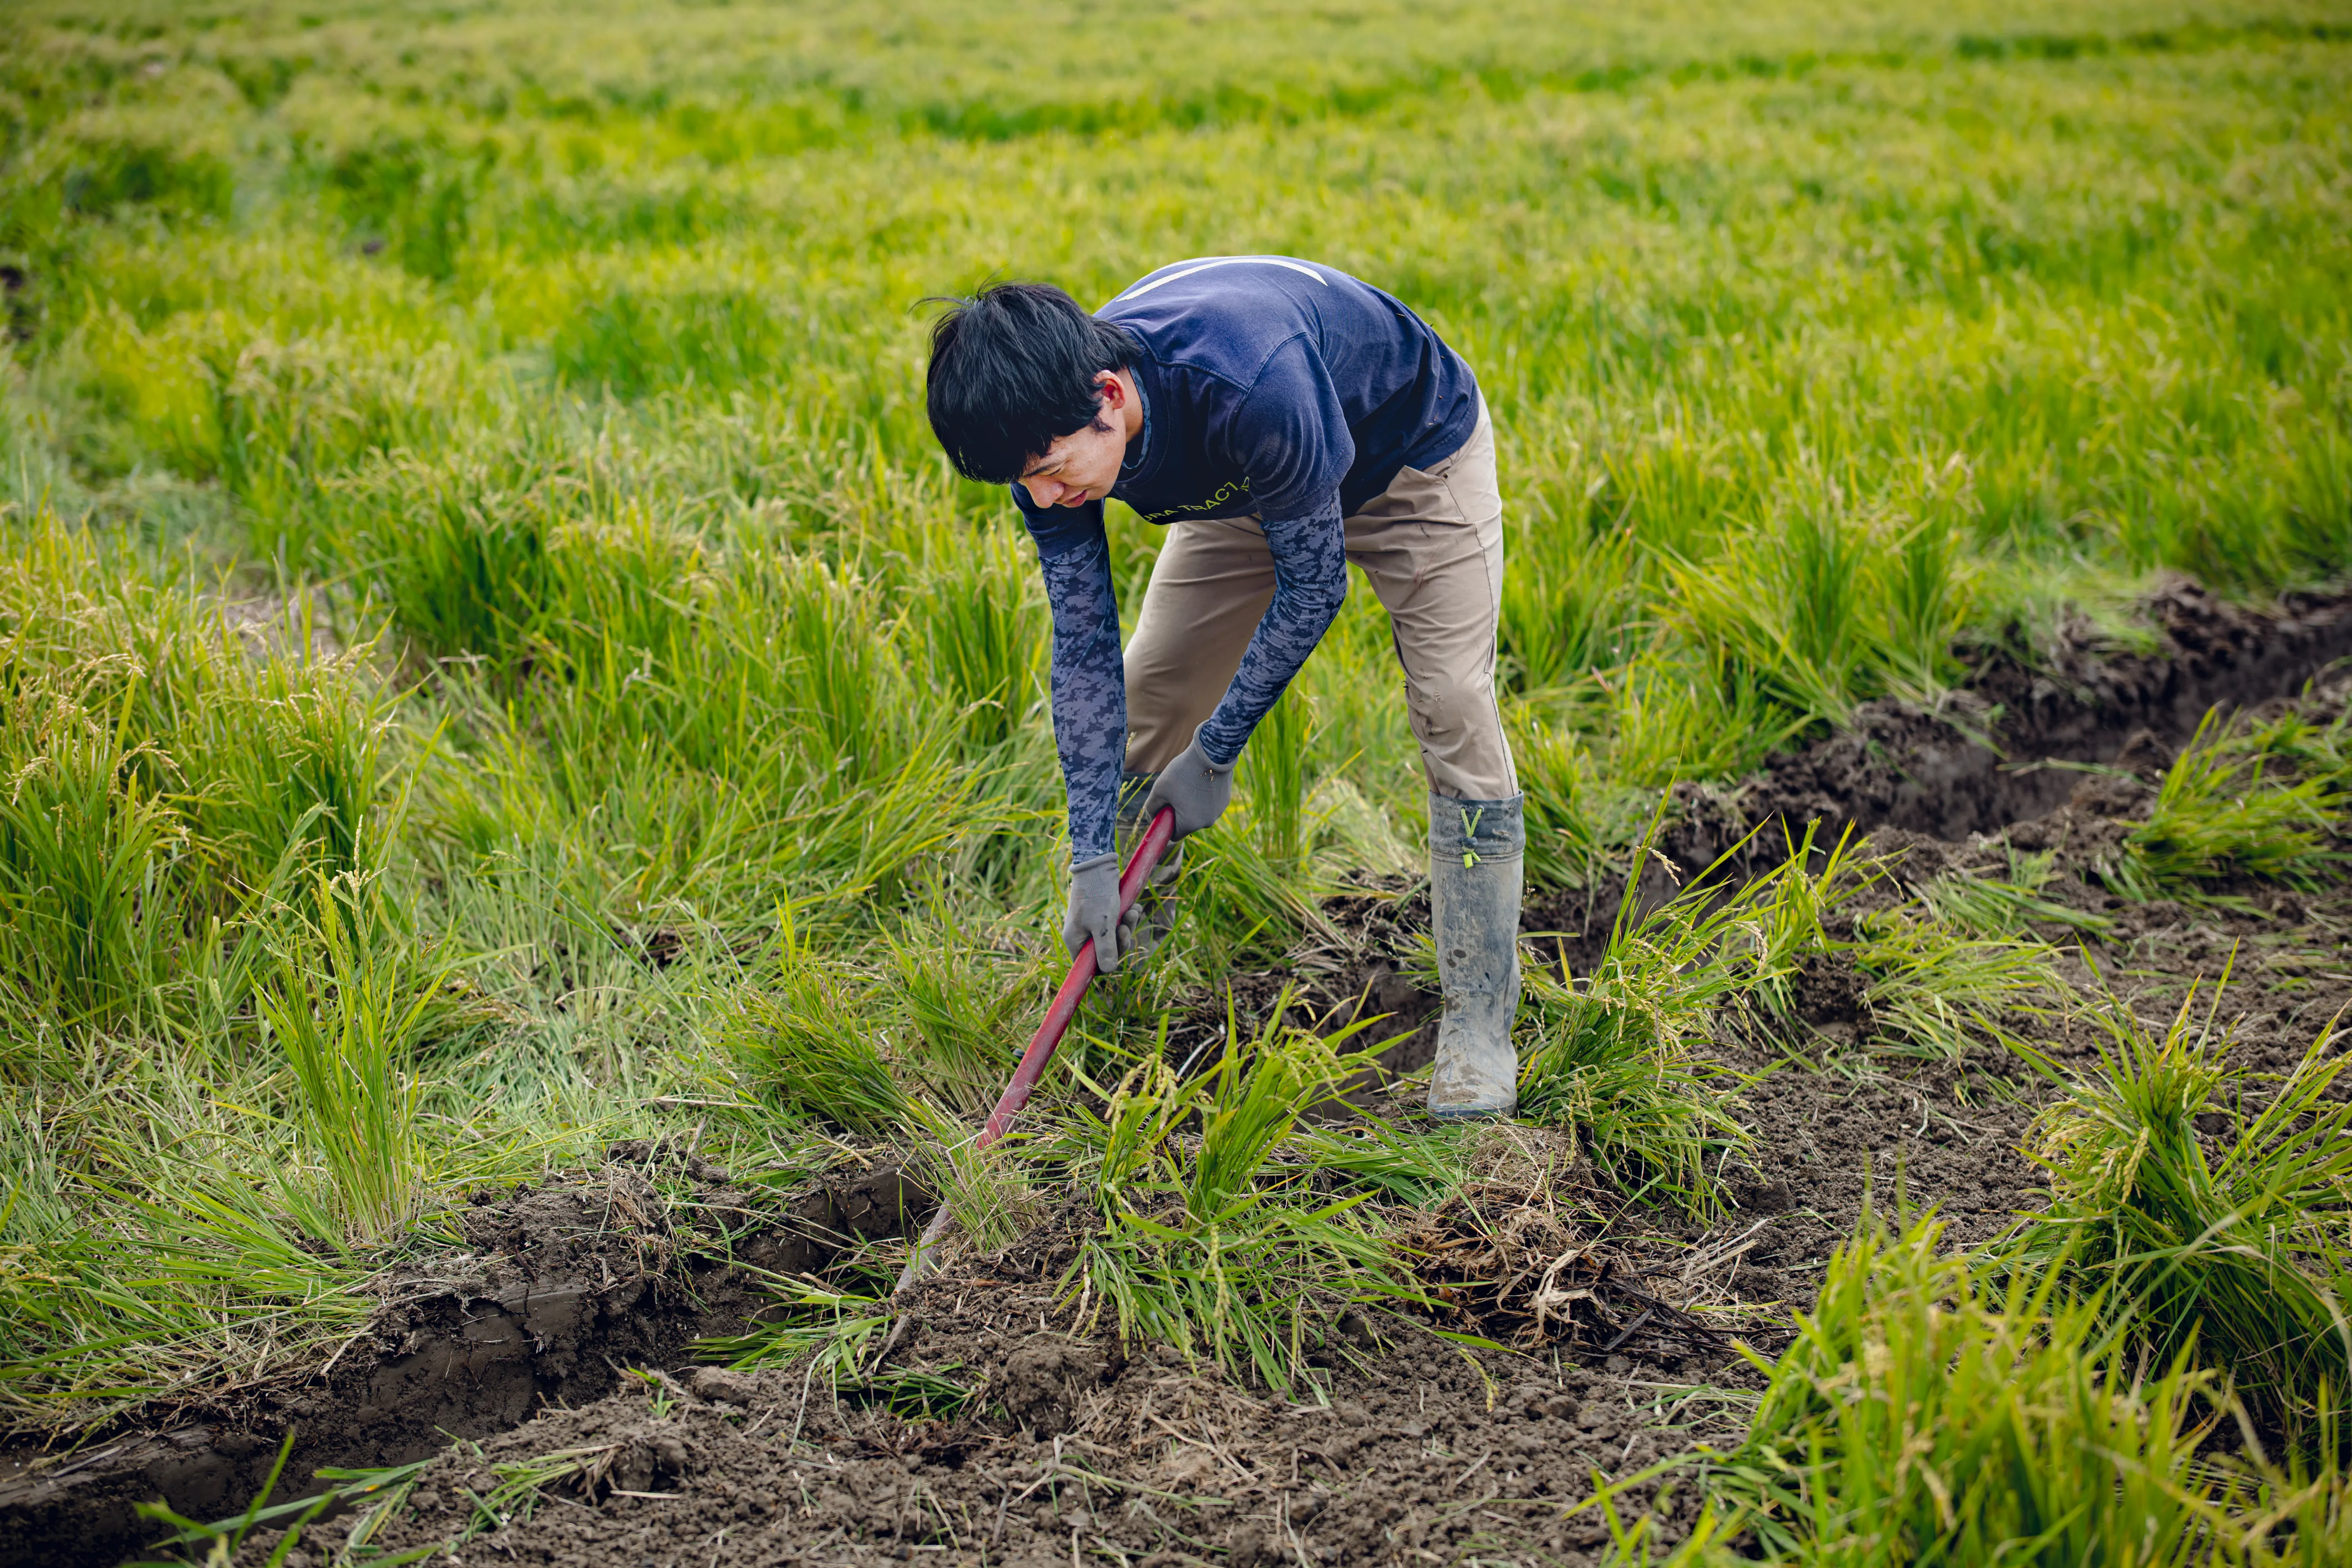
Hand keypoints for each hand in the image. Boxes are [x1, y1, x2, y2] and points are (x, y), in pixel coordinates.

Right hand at [1062, 852, 1132, 974]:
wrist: (1097, 864)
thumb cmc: (1096, 894)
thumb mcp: (1103, 924)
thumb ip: (1106, 948)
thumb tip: (1108, 971)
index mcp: (1075, 941)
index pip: (1088, 966)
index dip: (1105, 964)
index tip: (1117, 955)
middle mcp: (1082, 934)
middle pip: (1106, 952)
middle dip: (1121, 940)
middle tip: (1126, 927)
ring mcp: (1093, 924)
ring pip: (1115, 936)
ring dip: (1128, 925)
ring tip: (1133, 911)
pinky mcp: (1104, 913)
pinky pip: (1118, 923)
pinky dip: (1127, 916)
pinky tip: (1134, 906)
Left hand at [1141, 726, 1235, 840]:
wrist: (1210, 753)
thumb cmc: (1183, 772)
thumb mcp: (1159, 789)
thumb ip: (1151, 807)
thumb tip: (1152, 818)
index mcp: (1190, 823)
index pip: (1174, 836)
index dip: (1167, 824)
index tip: (1164, 810)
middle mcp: (1207, 822)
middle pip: (1188, 824)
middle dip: (1180, 812)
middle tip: (1175, 793)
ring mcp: (1219, 811)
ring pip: (1200, 813)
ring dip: (1192, 804)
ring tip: (1189, 784)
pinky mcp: (1226, 800)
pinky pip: (1210, 804)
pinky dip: (1204, 796)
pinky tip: (1200, 780)